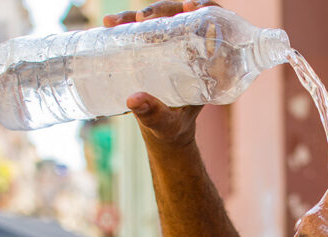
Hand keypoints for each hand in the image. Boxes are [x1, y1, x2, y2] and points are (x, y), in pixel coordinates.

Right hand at [102, 1, 220, 149]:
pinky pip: (145, 31)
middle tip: (143, 17)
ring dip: (140, 14)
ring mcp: (174, 50)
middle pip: (185, 17)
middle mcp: (193, 53)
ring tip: (117, 21)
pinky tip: (111, 24)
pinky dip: (127, 25)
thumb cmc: (173, 130)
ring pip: (162, 20)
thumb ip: (153, 114)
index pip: (216, 27)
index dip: (206, 10)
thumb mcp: (166, 123)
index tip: (190, 7)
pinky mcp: (156, 52)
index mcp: (209, 66)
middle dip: (163, 9)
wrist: (164, 134)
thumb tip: (133, 100)